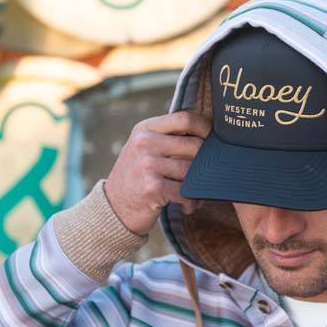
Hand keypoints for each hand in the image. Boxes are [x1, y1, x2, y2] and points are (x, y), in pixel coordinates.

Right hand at [104, 110, 210, 235]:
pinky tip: (185, 206)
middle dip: (204, 164)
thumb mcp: (144, 148)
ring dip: (198, 186)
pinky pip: (186, 192)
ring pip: (192, 171)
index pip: (185, 118)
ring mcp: (148, 164)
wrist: (113, 208)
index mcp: (145, 128)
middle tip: (204, 175)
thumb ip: (168, 137)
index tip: (213, 141)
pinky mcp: (152, 186)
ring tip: (194, 194)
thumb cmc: (137, 177)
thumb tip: (209, 134)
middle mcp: (145, 142)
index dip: (205, 128)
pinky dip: (191, 202)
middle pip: (194, 145)